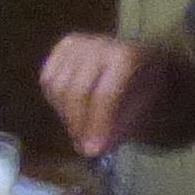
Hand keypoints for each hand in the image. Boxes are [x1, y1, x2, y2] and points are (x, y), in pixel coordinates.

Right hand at [38, 31, 163, 156]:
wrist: (145, 57)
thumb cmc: (146, 86)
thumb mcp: (143, 109)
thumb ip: (119, 129)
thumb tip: (91, 149)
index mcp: (126, 56)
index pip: (104, 94)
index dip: (97, 124)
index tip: (93, 151)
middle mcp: (99, 44)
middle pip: (76, 91)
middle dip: (77, 124)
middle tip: (83, 147)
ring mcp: (79, 42)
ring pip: (56, 86)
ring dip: (65, 115)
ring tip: (81, 129)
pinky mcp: (64, 46)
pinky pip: (47, 80)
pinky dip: (55, 101)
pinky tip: (71, 111)